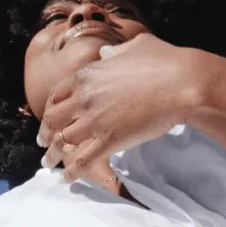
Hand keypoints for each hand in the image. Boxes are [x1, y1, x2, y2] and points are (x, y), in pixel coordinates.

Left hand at [37, 34, 197, 182]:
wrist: (182, 83)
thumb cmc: (165, 62)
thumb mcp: (136, 47)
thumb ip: (116, 53)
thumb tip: (106, 54)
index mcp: (87, 74)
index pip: (58, 94)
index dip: (50, 109)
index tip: (48, 119)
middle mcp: (84, 98)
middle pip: (54, 120)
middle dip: (45, 134)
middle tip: (43, 145)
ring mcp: (95, 120)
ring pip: (63, 142)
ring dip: (53, 156)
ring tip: (49, 165)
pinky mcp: (110, 140)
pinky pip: (84, 160)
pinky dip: (73, 172)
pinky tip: (67, 179)